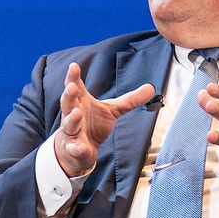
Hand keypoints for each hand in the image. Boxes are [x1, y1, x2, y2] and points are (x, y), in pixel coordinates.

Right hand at [54, 63, 157, 178]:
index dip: (73, 76)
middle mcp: (73, 114)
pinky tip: (80, 147)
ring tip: (76, 113)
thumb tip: (151, 88)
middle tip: (72, 86)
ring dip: (72, 119)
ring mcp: (72, 131)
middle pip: (68, 102)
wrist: (79, 151)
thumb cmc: (93, 125)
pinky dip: (76, 148)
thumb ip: (129, 100)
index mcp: (81, 102)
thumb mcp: (112, 110)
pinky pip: (74, 148)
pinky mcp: (74, 148)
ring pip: (68, 123)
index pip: (75, 86)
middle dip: (69, 94)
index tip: (73, 66)